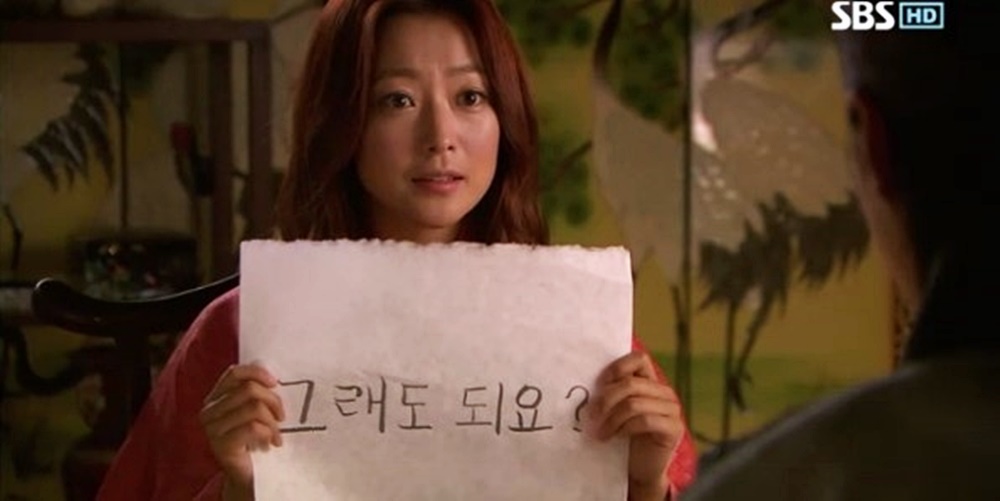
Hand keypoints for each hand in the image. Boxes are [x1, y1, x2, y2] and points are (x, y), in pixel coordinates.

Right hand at [199, 364, 285, 490]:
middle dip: (273, 401)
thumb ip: (257, 392)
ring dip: (272, 422)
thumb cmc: (255, 438)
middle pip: (249, 389)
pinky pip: (252, 428)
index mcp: (216, 397)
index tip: (275, 382)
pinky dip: (268, 433)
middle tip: (282, 416)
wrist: (247, 473)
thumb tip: (273, 377)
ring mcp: (212, 428)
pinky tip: (271, 443)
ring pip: (253, 408)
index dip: (257, 373)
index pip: (235, 373)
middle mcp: (209, 410)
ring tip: (276, 433)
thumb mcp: (255, 411)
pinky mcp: (221, 445)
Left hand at [587, 352, 683, 499]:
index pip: (639, 359)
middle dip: (606, 400)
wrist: (639, 471)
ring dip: (611, 419)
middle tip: (590, 416)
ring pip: (634, 403)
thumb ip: (611, 393)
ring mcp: (672, 410)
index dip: (616, 369)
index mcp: (651, 382)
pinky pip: (645, 420)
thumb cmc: (623, 438)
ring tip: (599, 433)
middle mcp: (664, 392)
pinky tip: (616, 437)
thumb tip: (586, 383)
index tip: (597, 386)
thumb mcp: (616, 410)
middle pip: (631, 384)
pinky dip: (625, 428)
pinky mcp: (674, 428)